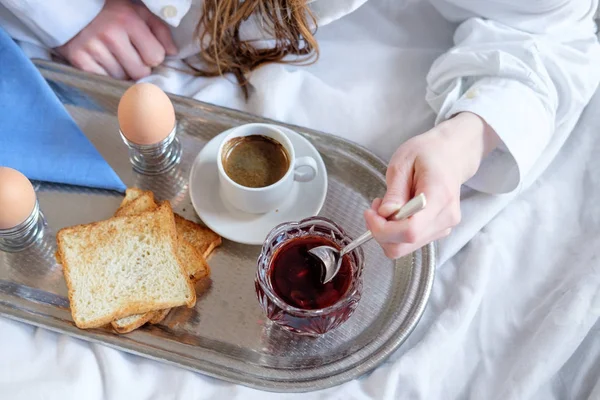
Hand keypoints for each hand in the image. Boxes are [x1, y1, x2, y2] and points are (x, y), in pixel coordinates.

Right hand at [55, 0, 177, 79]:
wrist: (69, 8)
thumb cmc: (110, 12)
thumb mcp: (137, 12)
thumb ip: (159, 30)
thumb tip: (173, 53)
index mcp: (129, 21)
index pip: (155, 57)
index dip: (152, 56)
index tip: (144, 51)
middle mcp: (111, 35)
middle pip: (140, 72)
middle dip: (138, 67)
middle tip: (129, 56)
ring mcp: (93, 49)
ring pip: (122, 78)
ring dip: (122, 72)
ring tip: (113, 57)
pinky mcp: (79, 61)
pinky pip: (104, 80)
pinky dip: (106, 75)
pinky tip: (102, 62)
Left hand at [364, 112, 498, 258]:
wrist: (452, 155)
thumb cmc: (428, 153)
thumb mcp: (403, 163)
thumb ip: (394, 192)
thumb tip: (385, 214)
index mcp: (439, 196)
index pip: (411, 230)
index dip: (383, 229)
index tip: (370, 213)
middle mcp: (445, 217)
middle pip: (405, 244)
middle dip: (381, 231)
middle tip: (374, 209)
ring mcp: (444, 227)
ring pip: (405, 247)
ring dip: (387, 232)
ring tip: (387, 205)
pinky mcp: (438, 231)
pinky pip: (410, 242)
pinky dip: (395, 232)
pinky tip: (397, 212)